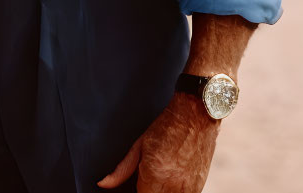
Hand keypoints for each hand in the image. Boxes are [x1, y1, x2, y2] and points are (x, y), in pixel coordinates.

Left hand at [98, 94, 219, 191]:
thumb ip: (121, 169)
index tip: (130, 187)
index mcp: (154, 176)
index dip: (133, 192)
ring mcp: (188, 190)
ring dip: (158, 192)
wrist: (196, 117)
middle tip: (142, 180)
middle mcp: (173, 187)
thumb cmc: (166, 127)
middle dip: (145, 191)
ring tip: (155, 178)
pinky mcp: (198, 188)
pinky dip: (173, 192)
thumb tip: (103, 184)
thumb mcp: (139, 145)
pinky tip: (169, 180)